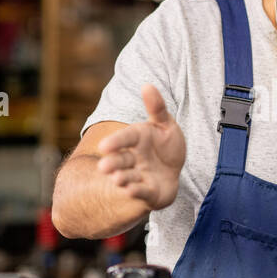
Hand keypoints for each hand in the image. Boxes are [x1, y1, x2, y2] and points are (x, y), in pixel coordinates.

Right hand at [96, 84, 184, 210]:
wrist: (173, 171)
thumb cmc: (165, 145)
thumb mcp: (165, 124)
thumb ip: (157, 108)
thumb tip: (147, 85)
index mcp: (136, 139)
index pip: (125, 138)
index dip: (115, 142)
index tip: (103, 146)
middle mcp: (134, 158)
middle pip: (121, 160)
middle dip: (112, 163)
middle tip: (103, 168)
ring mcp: (140, 176)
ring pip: (129, 177)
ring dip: (122, 178)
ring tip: (117, 179)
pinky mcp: (150, 192)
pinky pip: (143, 192)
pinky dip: (136, 191)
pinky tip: (130, 191)